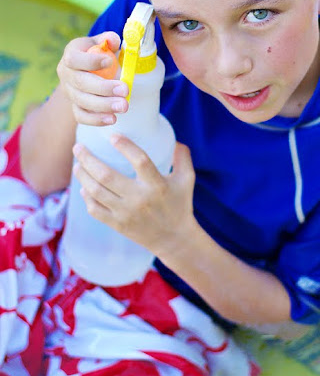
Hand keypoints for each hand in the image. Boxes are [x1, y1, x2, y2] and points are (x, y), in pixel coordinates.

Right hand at [57, 32, 128, 125]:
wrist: (87, 71)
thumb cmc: (98, 54)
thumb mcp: (102, 43)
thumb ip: (108, 40)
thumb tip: (113, 40)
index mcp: (71, 54)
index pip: (73, 59)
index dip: (91, 61)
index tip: (110, 62)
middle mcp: (66, 73)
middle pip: (80, 83)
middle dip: (103, 88)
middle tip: (124, 90)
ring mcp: (69, 92)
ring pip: (82, 101)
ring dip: (104, 105)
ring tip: (123, 106)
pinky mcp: (75, 106)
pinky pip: (81, 116)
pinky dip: (96, 119)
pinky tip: (112, 119)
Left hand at [72, 136, 196, 258]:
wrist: (174, 239)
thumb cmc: (180, 205)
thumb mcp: (187, 180)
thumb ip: (182, 157)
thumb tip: (173, 139)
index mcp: (157, 185)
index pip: (140, 161)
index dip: (125, 147)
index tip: (112, 136)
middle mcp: (139, 199)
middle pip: (107, 176)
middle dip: (88, 159)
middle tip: (78, 147)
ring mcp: (126, 213)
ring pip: (96, 191)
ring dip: (83, 176)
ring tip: (77, 165)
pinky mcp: (118, 225)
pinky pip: (95, 210)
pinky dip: (87, 198)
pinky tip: (84, 187)